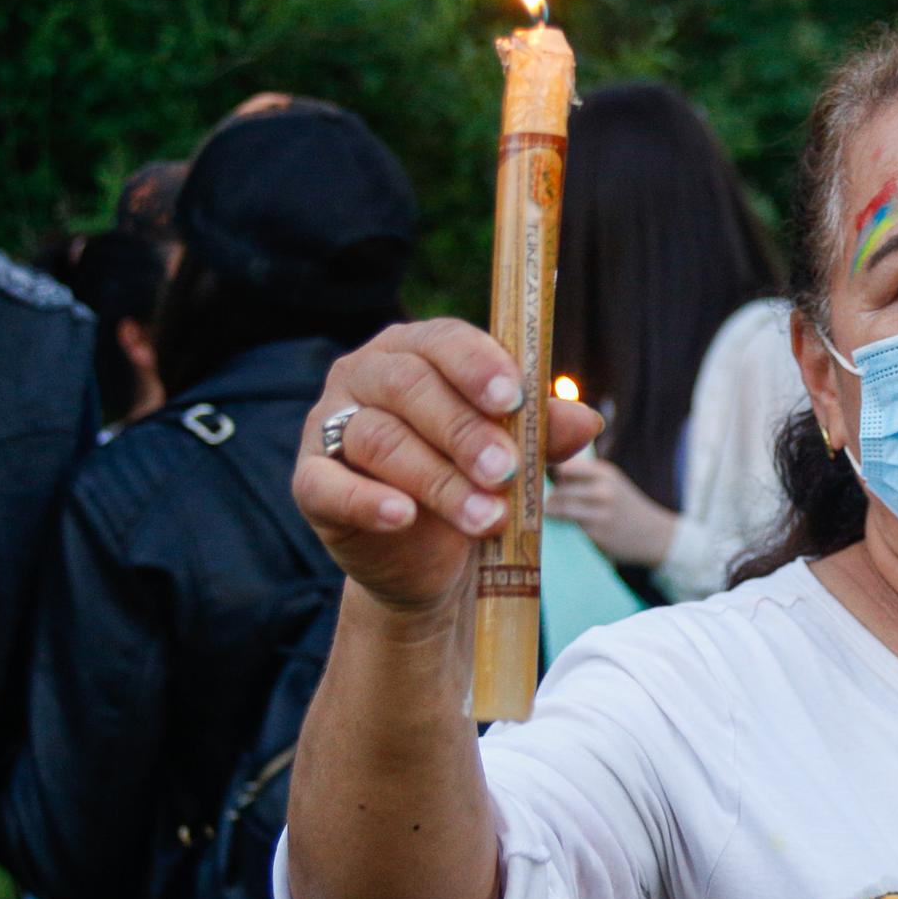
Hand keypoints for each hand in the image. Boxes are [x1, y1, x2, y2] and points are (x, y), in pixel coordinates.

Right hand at [291, 319, 602, 613]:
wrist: (429, 559)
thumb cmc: (472, 483)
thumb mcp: (514, 457)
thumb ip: (543, 434)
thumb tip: (586, 420)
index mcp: (416, 351)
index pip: (443, 339)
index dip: (477, 365)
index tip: (513, 399)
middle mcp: (364, 376)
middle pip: (409, 386)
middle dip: (463, 430)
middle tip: (506, 470)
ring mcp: (329, 426)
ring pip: (378, 439)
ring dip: (437, 479)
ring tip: (485, 516)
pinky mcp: (311, 482)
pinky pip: (328, 484)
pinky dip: (367, 500)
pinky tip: (403, 516)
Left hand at [548, 457, 678, 567]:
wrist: (656, 535)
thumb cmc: (626, 507)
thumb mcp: (612, 483)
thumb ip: (583, 477)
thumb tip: (546, 473)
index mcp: (605, 473)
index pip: (564, 468)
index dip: (549, 474)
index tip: (541, 480)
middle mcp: (603, 490)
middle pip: (559, 490)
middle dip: (549, 497)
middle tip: (544, 503)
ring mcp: (601, 514)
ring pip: (560, 509)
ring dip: (550, 512)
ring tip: (550, 514)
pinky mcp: (598, 535)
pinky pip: (568, 527)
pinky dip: (561, 527)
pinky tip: (561, 528)